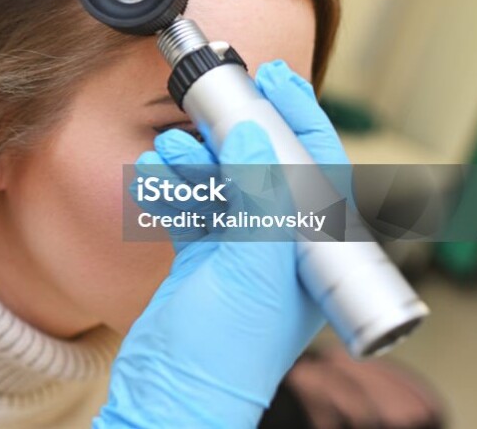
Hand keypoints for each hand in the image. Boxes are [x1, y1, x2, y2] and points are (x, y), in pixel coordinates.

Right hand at [95, 61, 348, 427]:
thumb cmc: (225, 355)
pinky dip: (175, 186)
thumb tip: (255, 133)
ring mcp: (240, 253)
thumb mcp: (252, 269)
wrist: (169, 398)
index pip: (320, 169)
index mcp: (315, 254)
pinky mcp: (202, 258)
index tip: (277, 79)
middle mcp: (282, 249)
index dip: (300, 119)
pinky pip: (192, 205)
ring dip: (196, 159)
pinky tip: (157, 172)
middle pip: (267, 168)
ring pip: (224, 183)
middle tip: (213, 98)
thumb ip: (260, 196)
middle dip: (237, 133)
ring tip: (170, 146)